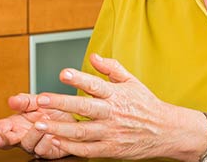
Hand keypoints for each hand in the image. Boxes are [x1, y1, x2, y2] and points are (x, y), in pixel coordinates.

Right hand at [0, 93, 73, 158]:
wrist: (78, 117)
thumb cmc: (56, 110)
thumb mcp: (38, 101)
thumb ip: (25, 101)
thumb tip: (11, 100)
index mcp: (18, 123)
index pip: (1, 128)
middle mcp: (24, 135)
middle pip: (8, 141)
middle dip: (1, 139)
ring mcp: (35, 145)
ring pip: (27, 144)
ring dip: (32, 134)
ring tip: (39, 124)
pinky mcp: (47, 152)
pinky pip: (43, 149)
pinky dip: (47, 140)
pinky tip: (51, 133)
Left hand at [30, 53, 174, 159]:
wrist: (167, 131)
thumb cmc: (146, 105)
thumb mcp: (132, 81)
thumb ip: (111, 68)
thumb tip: (93, 56)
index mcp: (116, 95)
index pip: (95, 84)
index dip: (79, 79)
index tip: (63, 73)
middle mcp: (112, 113)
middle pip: (84, 108)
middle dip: (61, 104)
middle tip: (42, 100)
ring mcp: (111, 133)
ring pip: (81, 132)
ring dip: (58, 129)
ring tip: (40, 124)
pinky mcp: (111, 149)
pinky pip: (87, 150)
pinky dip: (70, 147)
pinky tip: (55, 141)